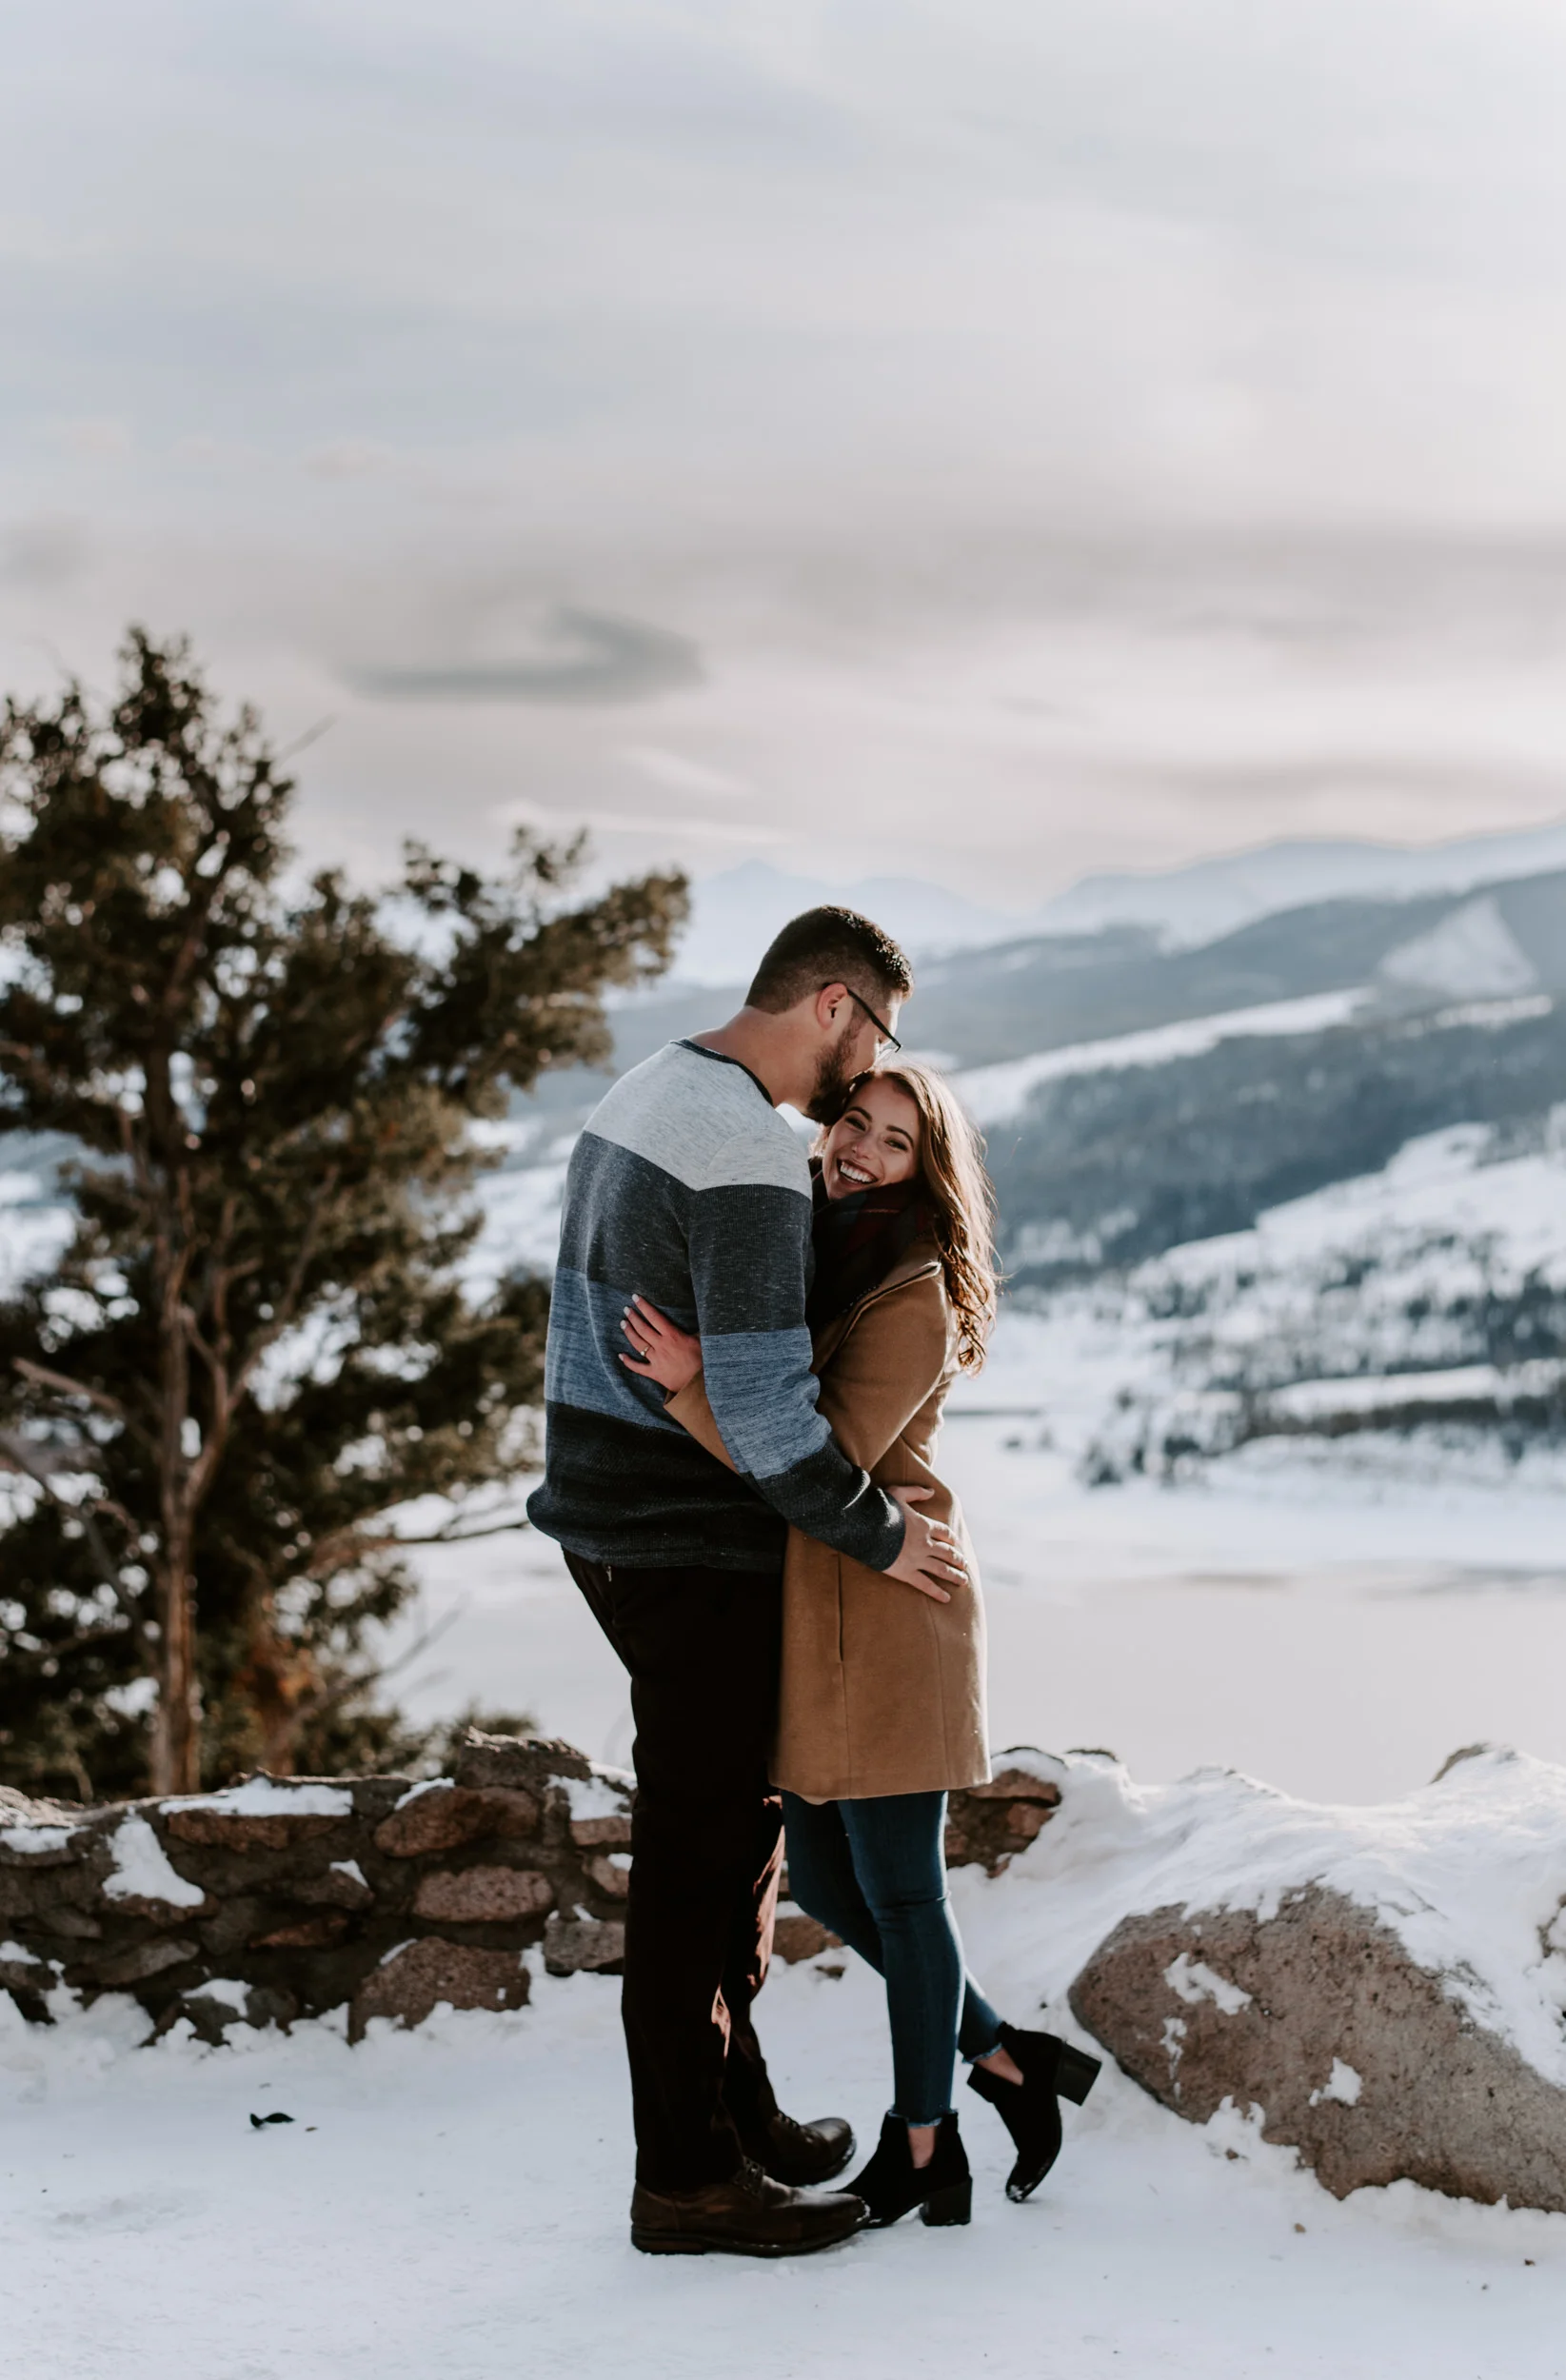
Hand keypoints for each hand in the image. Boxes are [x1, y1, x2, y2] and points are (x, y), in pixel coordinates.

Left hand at [619, 1294, 703, 1394]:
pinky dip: (628, 1362)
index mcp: (673, 1336)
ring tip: (623, 1323)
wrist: (699, 1384)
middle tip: (626, 1309)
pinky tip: (620, 1355)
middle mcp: (661, 1346)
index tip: (635, 1298)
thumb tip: (697, 1316)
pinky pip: (638, 1367)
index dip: (644, 1306)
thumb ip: (693, 1329)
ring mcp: (656, 1359)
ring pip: (638, 1344)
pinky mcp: (654, 1373)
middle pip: (643, 1329)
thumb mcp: (700, 1340)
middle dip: (633, 1317)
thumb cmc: (702, 1361)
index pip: (655, 1317)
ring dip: (629, 1333)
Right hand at [882, 1486, 967, 1602]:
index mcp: (924, 1525)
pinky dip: (937, 1592)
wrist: (868, 1527)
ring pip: (941, 1569)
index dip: (951, 1538)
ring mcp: (917, 1559)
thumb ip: (916, 1491)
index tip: (957, 1543)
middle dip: (957, 1559)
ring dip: (954, 1575)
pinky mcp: (907, 1572)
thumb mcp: (898, 1493)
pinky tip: (947, 1599)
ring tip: (963, 1581)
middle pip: (947, 1552)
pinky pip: (926, 1584)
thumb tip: (931, 1491)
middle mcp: (925, 1543)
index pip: (944, 1532)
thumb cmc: (880, 1509)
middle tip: (964, 1565)